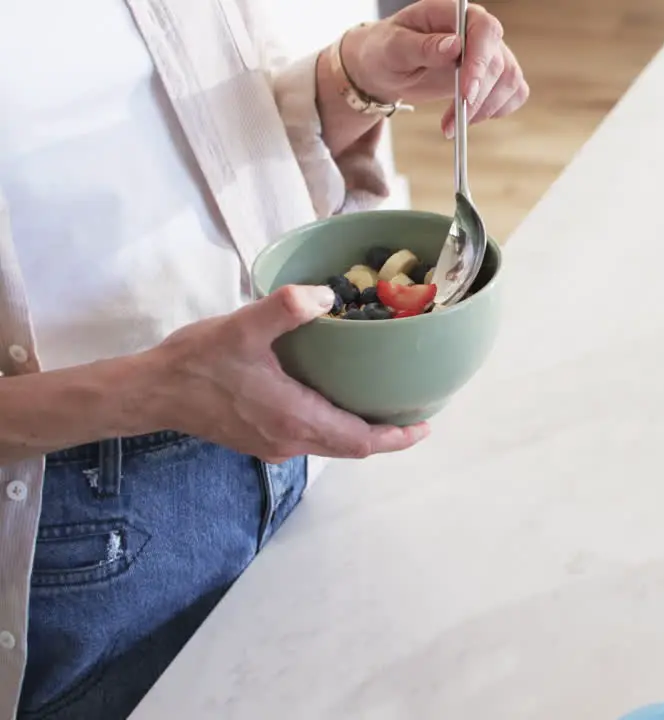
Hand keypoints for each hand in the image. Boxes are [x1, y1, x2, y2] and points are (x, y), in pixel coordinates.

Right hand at [148, 285, 429, 463]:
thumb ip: (284, 309)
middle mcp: (290, 440)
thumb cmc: (195, 362)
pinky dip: (336, 425)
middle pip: (352, 447)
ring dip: (362, 431)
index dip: (396, 437)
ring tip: (385, 406)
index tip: (424, 425)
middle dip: (387, 435)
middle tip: (415, 413)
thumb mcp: (241, 326)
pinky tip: (340, 400)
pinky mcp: (262, 439)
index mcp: (293, 419)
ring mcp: (275, 443)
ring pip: (332, 444)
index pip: (360, 441)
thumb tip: (326, 295)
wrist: (151, 392)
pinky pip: (312, 438)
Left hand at [343, 1, 529, 137]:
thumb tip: (453, 45)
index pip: (484, 29)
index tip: (466, 91)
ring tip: (453, 124)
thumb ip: (422, 46)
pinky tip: (470, 118)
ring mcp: (488, 54)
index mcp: (453, 14)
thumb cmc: (385, 51)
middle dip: (478, 97)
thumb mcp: (393, 48)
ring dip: (486, 109)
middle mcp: (476, 31)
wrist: (386, 68)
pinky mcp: (493, 77)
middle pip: (498, 62)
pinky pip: (514, 93)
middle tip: (455, 120)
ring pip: (509, 81)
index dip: (480, 60)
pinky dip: (496, 111)